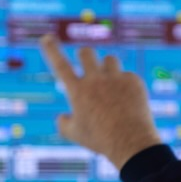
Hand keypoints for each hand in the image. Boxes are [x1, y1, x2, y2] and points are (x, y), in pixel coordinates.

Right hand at [38, 34, 161, 170]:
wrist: (132, 144)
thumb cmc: (100, 141)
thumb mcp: (75, 134)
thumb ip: (64, 123)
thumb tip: (62, 116)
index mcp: (77, 91)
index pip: (60, 65)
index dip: (51, 49)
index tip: (46, 38)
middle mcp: (95, 80)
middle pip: (86, 52)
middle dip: (84, 56)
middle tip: (88, 65)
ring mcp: (116, 78)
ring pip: (109, 59)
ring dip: (107, 68)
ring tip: (111, 86)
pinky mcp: (134, 80)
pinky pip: (127, 75)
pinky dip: (125, 86)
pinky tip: (129, 103)